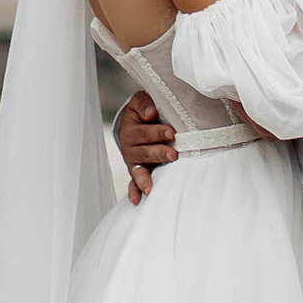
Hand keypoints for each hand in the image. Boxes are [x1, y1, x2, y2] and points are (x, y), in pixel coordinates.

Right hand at [116, 89, 175, 204]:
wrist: (136, 122)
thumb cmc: (144, 111)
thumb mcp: (140, 101)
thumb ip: (144, 104)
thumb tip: (151, 113)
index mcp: (131, 130)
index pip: (144, 133)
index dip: (158, 133)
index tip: (171, 133)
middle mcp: (130, 148)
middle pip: (144, 153)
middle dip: (159, 153)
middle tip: (173, 155)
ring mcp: (133, 162)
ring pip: (139, 171)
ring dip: (145, 179)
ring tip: (151, 188)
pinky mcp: (137, 171)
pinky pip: (133, 184)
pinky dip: (134, 191)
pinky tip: (137, 200)